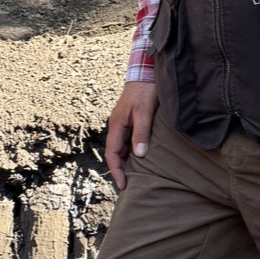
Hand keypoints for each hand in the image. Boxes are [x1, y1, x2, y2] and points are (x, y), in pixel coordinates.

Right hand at [104, 77, 158, 192]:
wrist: (147, 72)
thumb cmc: (145, 91)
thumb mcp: (144, 112)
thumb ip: (141, 133)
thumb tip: (139, 155)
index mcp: (117, 125)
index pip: (112, 154)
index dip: (116, 171)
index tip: (123, 186)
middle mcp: (118, 127)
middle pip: (116, 154)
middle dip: (121, 170)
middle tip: (130, 186)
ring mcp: (124, 124)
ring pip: (123, 149)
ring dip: (127, 162)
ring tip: (136, 177)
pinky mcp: (132, 122)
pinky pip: (129, 142)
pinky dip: (133, 153)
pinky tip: (142, 159)